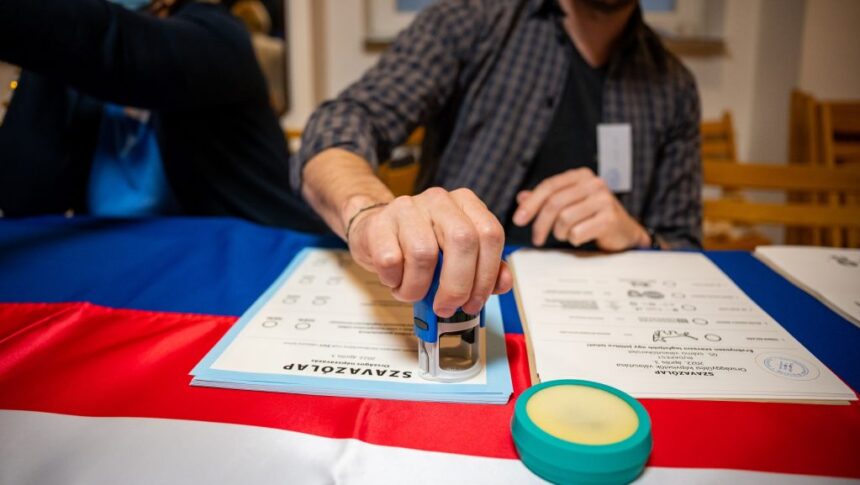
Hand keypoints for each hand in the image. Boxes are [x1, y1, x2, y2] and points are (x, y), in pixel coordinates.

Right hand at [345, 187, 512, 316]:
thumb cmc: (421, 245)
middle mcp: (440, 200)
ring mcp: (408, 207)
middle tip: (446, 307)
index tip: (474, 303)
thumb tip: (503, 283)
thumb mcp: (458, 255)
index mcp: (467, 204)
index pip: (491, 235)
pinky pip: (391, 260)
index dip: (486, 275)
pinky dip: (395, 281)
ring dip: (418, 287)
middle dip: (457, 285)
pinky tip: (395, 280)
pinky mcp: (380, 222)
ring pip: (424, 254)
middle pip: (462, 241)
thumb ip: (485, 268)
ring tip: (413, 292)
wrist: (376, 231)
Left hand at [511, 168, 649, 250]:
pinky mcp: (610, 218)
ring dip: (560, 233)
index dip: (531, 203)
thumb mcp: (569, 204)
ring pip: (564, 219)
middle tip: (536, 239)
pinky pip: (578, 232)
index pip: (549, 186)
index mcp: (580, 176)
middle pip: (554, 203)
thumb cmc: (593, 216)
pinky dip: (574, 239)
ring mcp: (604, 199)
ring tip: (566, 235)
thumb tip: (521, 197)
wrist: (624, 231)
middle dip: (540, 224)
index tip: (518, 220)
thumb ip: (546, 199)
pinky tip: (580, 238)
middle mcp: (594, 183)